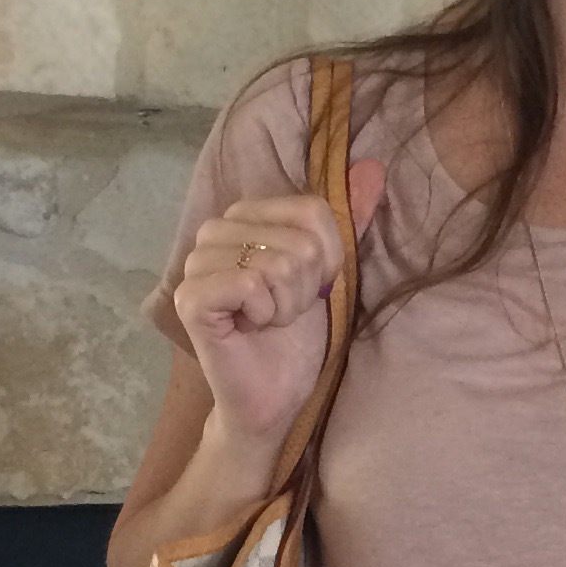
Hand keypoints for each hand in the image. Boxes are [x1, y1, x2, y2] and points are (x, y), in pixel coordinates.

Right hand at [171, 158, 386, 458]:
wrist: (274, 396)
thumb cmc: (296, 337)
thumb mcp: (329, 275)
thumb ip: (347, 223)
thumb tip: (375, 170)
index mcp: (246, 215)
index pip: (311, 211)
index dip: (326, 260)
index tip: (307, 291)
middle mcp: (215, 231)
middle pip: (297, 241)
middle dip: (304, 287)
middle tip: (283, 313)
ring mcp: (197, 263)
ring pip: (275, 264)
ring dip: (285, 304)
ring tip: (267, 321)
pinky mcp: (190, 298)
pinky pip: (249, 284)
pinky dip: (264, 314)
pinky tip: (251, 329)